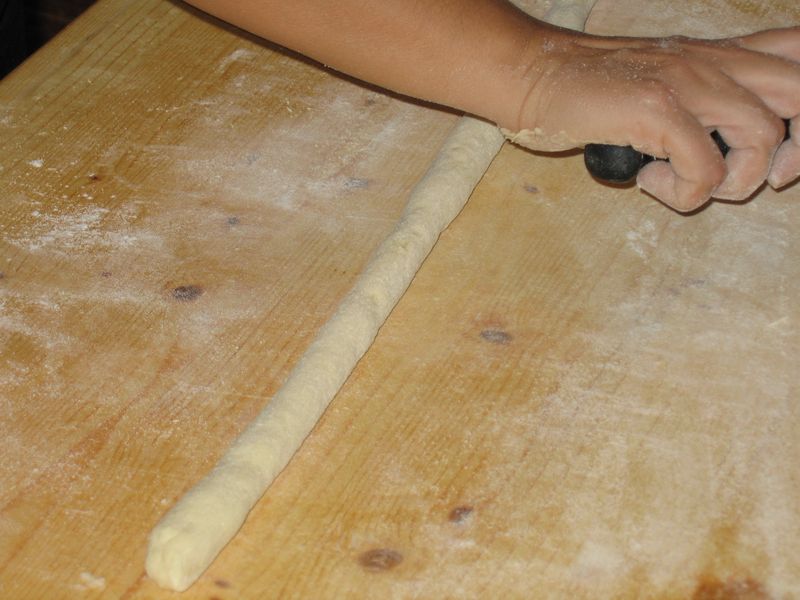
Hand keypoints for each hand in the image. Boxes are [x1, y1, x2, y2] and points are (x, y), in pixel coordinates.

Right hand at [511, 27, 799, 211]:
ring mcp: (688, 81)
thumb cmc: (590, 91)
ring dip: (733, 182)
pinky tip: (649, 180)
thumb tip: (730, 152)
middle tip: (766, 179)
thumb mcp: (662, 83)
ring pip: (763, 137)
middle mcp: (715, 61)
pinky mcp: (658, 108)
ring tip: (685, 184)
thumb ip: (701, 102)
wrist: (535, 79)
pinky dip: (683, 193)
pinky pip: (705, 169)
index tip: (782, 160)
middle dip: (797, 153)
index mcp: (720, 55)